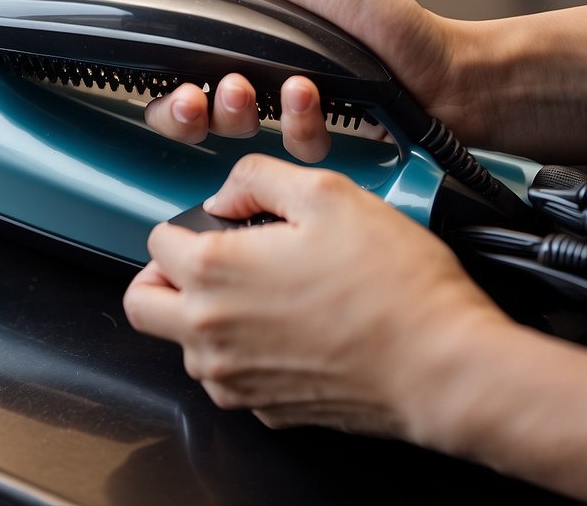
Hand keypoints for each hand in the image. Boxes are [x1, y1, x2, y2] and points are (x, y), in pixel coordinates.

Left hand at [123, 153, 509, 436]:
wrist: (442, 367)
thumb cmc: (394, 285)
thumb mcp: (327, 193)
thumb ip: (258, 178)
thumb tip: (226, 194)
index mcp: (212, 272)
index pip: (156, 241)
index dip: (187, 222)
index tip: (221, 223)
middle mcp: (209, 333)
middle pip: (144, 304)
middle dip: (162, 277)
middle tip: (205, 261)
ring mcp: (233, 379)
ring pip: (183, 346)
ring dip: (204, 318)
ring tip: (263, 295)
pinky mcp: (264, 409)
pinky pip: (230, 378)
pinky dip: (243, 355)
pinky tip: (290, 332)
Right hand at [136, 0, 473, 159]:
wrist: (433, 60)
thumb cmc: (366, 2)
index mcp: (231, 15)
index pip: (166, 44)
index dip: (152, 61)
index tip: (154, 63)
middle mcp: (246, 59)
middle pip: (179, 103)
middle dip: (179, 109)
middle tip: (196, 95)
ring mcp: (274, 99)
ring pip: (224, 128)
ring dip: (233, 112)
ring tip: (255, 89)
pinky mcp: (307, 131)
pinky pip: (283, 144)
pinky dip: (296, 122)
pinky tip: (310, 96)